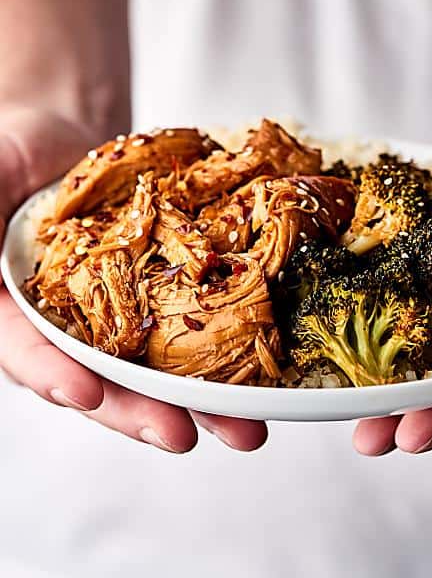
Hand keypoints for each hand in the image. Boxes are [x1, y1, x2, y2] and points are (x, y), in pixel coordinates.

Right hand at [0, 108, 268, 453]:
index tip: (84, 392)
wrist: (64, 143)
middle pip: (98, 381)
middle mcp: (64, 330)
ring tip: (243, 429)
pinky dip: (226, 353)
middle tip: (181, 435)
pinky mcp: (159, 303)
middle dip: (139, 411)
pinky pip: (191, 330)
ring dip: (198, 404)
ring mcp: (115, 320)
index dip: (50, 373)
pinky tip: (262, 375)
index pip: (23, 350)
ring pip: (154, 372)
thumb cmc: (11, 156)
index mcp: (10, 313)